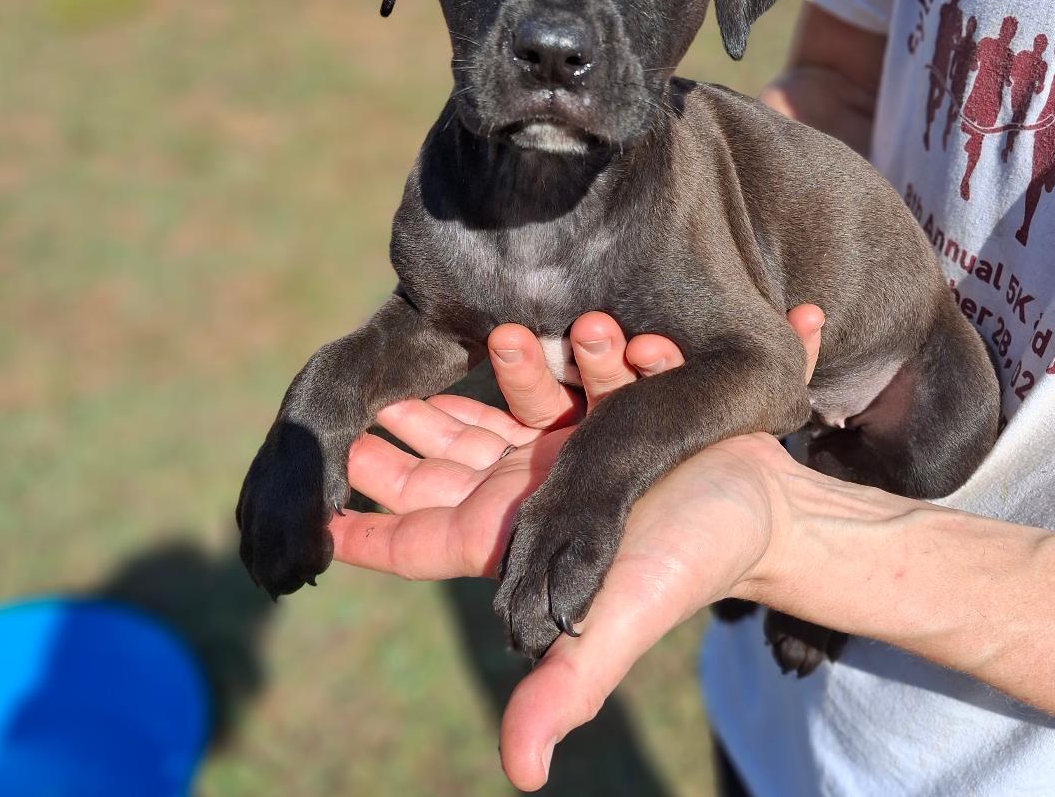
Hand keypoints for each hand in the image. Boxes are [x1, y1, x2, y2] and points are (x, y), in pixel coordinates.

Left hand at [331, 306, 823, 789]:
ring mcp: (563, 455)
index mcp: (516, 542)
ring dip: (491, 377)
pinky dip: (540, 363)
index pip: (420, 541)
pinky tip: (525, 331)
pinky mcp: (599, 417)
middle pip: (443, 470)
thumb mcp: (621, 617)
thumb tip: (521, 774)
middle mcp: (530, 498)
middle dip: (407, 437)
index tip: (314, 510)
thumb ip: (568, 683)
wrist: (768, 510)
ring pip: (497, 414)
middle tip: (368, 404)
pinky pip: (555, 381)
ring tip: (502, 336)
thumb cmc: (692, 563)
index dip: (367, 530)